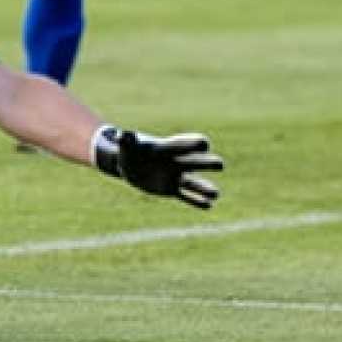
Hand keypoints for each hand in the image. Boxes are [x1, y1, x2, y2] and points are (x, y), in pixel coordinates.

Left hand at [95, 127, 223, 209]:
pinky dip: (197, 201)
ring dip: (205, 188)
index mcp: (167, 148)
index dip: (194, 143)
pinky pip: (186, 196)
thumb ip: (126, 140)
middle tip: (220, 165)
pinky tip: (209, 205)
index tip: (203, 144)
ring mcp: (175, 176)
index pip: (185, 144)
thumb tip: (122, 135)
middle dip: (208, 163)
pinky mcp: (171, 189)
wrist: (127, 164)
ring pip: (194, 183)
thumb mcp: (126, 145)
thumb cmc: (128, 150)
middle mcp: (175, 162)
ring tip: (216, 194)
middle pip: (196, 162)